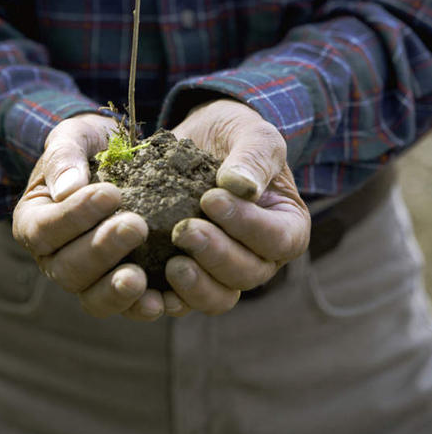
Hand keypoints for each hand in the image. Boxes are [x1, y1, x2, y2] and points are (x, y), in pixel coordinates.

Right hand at [12, 113, 163, 319]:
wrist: (119, 157)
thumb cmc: (89, 145)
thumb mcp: (73, 136)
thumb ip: (65, 156)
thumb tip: (68, 188)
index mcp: (34, 221)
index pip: (45, 229)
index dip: (76, 216)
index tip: (111, 193)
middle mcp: (54, 258)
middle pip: (68, 270)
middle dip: (102, 250)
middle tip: (137, 225)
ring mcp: (86, 277)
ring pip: (92, 298)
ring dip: (116, 291)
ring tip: (140, 278)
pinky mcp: (118, 286)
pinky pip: (125, 307)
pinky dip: (141, 307)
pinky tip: (162, 300)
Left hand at [164, 99, 310, 316]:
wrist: (201, 140)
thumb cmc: (236, 136)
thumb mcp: (253, 134)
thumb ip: (254, 157)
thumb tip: (242, 187)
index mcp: (287, 226)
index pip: (278, 239)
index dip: (247, 226)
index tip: (211, 199)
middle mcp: (260, 257)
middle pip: (247, 273)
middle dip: (216, 255)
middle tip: (184, 229)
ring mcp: (224, 271)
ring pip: (219, 297)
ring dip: (196, 286)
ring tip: (172, 264)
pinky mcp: (189, 274)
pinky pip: (182, 299)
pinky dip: (166, 296)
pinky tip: (146, 280)